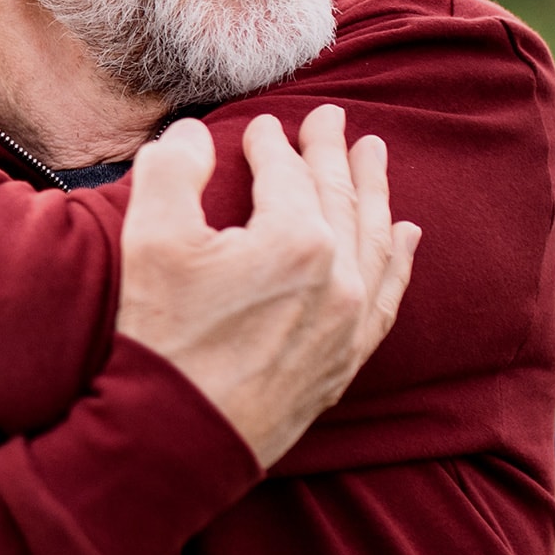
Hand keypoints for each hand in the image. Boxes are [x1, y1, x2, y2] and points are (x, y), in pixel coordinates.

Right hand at [116, 105, 420, 468]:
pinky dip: (396, 259)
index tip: (262, 126)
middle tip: (332, 117)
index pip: (288, 174)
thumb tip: (193, 135)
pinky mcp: (346, 359)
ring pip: (373, 240)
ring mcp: (349, 322)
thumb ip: (173, 169)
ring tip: (374, 155)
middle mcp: (338, 277)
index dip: (273, 144)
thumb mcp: (151, 238)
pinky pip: (387, 296)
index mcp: (296, 239)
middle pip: (339, 196)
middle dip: (332, 153)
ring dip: (374, 192)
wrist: (176, 438)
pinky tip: (404, 236)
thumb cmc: (161, 337)